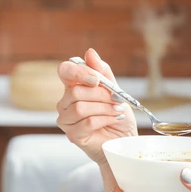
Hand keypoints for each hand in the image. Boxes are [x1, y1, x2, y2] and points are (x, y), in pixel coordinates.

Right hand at [57, 48, 136, 165]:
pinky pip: (86, 122)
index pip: (65, 71)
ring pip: (80, 108)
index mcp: (74, 87)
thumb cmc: (118, 115)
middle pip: (75, 92)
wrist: (125, 139)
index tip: (97, 79)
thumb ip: (103, 72)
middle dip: (101, 95)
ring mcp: (66, 119)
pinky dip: (104, 119)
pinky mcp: (72, 135)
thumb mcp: (115, 90)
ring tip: (117, 111)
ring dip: (104, 108)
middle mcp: (65, 102)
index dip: (78, 72)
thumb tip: (90, 52)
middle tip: (117, 100)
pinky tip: (114, 120)